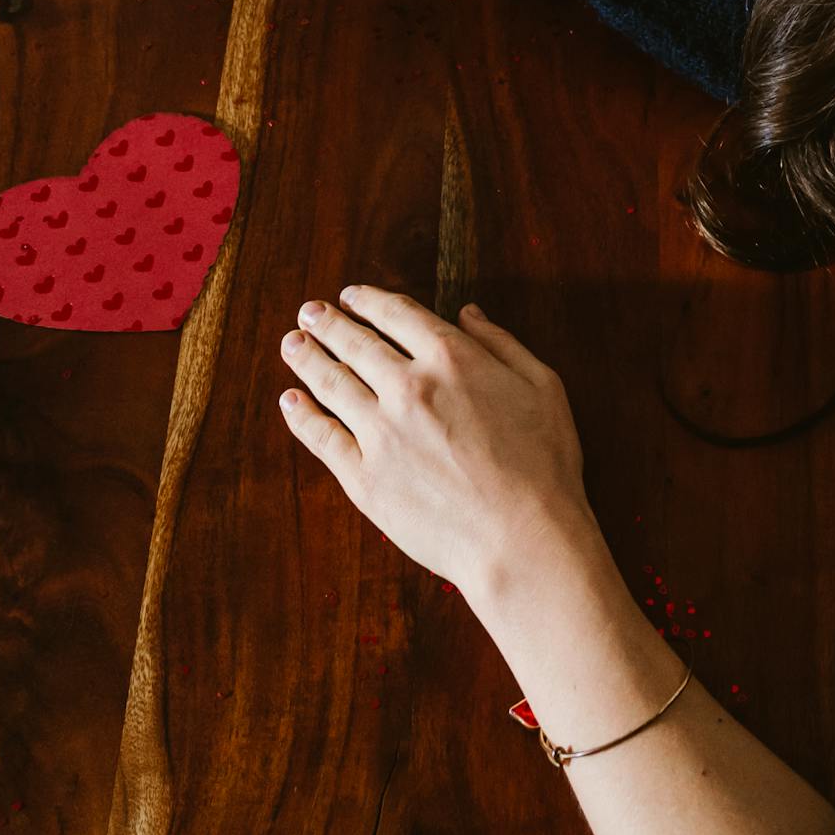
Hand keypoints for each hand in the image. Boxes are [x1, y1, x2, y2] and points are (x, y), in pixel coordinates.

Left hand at [277, 285, 593, 607]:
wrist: (522, 538)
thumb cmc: (544, 464)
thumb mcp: (543, 386)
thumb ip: (502, 343)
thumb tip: (469, 313)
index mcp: (452, 358)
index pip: (398, 315)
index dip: (370, 300)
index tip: (351, 295)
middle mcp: (409, 387)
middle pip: (356, 344)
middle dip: (328, 323)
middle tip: (308, 312)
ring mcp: (381, 433)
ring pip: (331, 383)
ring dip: (307, 358)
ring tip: (292, 344)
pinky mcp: (364, 478)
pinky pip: (322, 437)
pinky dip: (302, 415)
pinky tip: (291, 401)